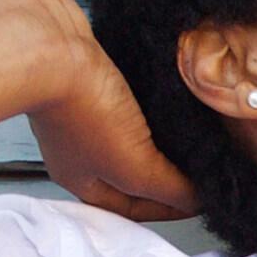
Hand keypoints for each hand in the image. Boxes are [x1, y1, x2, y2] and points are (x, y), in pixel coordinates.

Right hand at [24, 0, 198, 221]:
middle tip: (202, 169)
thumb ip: (166, 188)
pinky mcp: (97, 81)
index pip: (132, 207)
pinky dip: (154, 106)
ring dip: (163, 138)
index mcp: (83, 179)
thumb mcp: (133, 166)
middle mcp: (83, 149)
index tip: (202, 200)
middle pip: (132, 173)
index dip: (169, 207)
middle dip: (166, 174)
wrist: (53, 48)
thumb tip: (196, 200)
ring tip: (195, 136)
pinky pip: (132, 102)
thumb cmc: (80, 109)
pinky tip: (174, 100)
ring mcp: (87, 112)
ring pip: (133, 136)